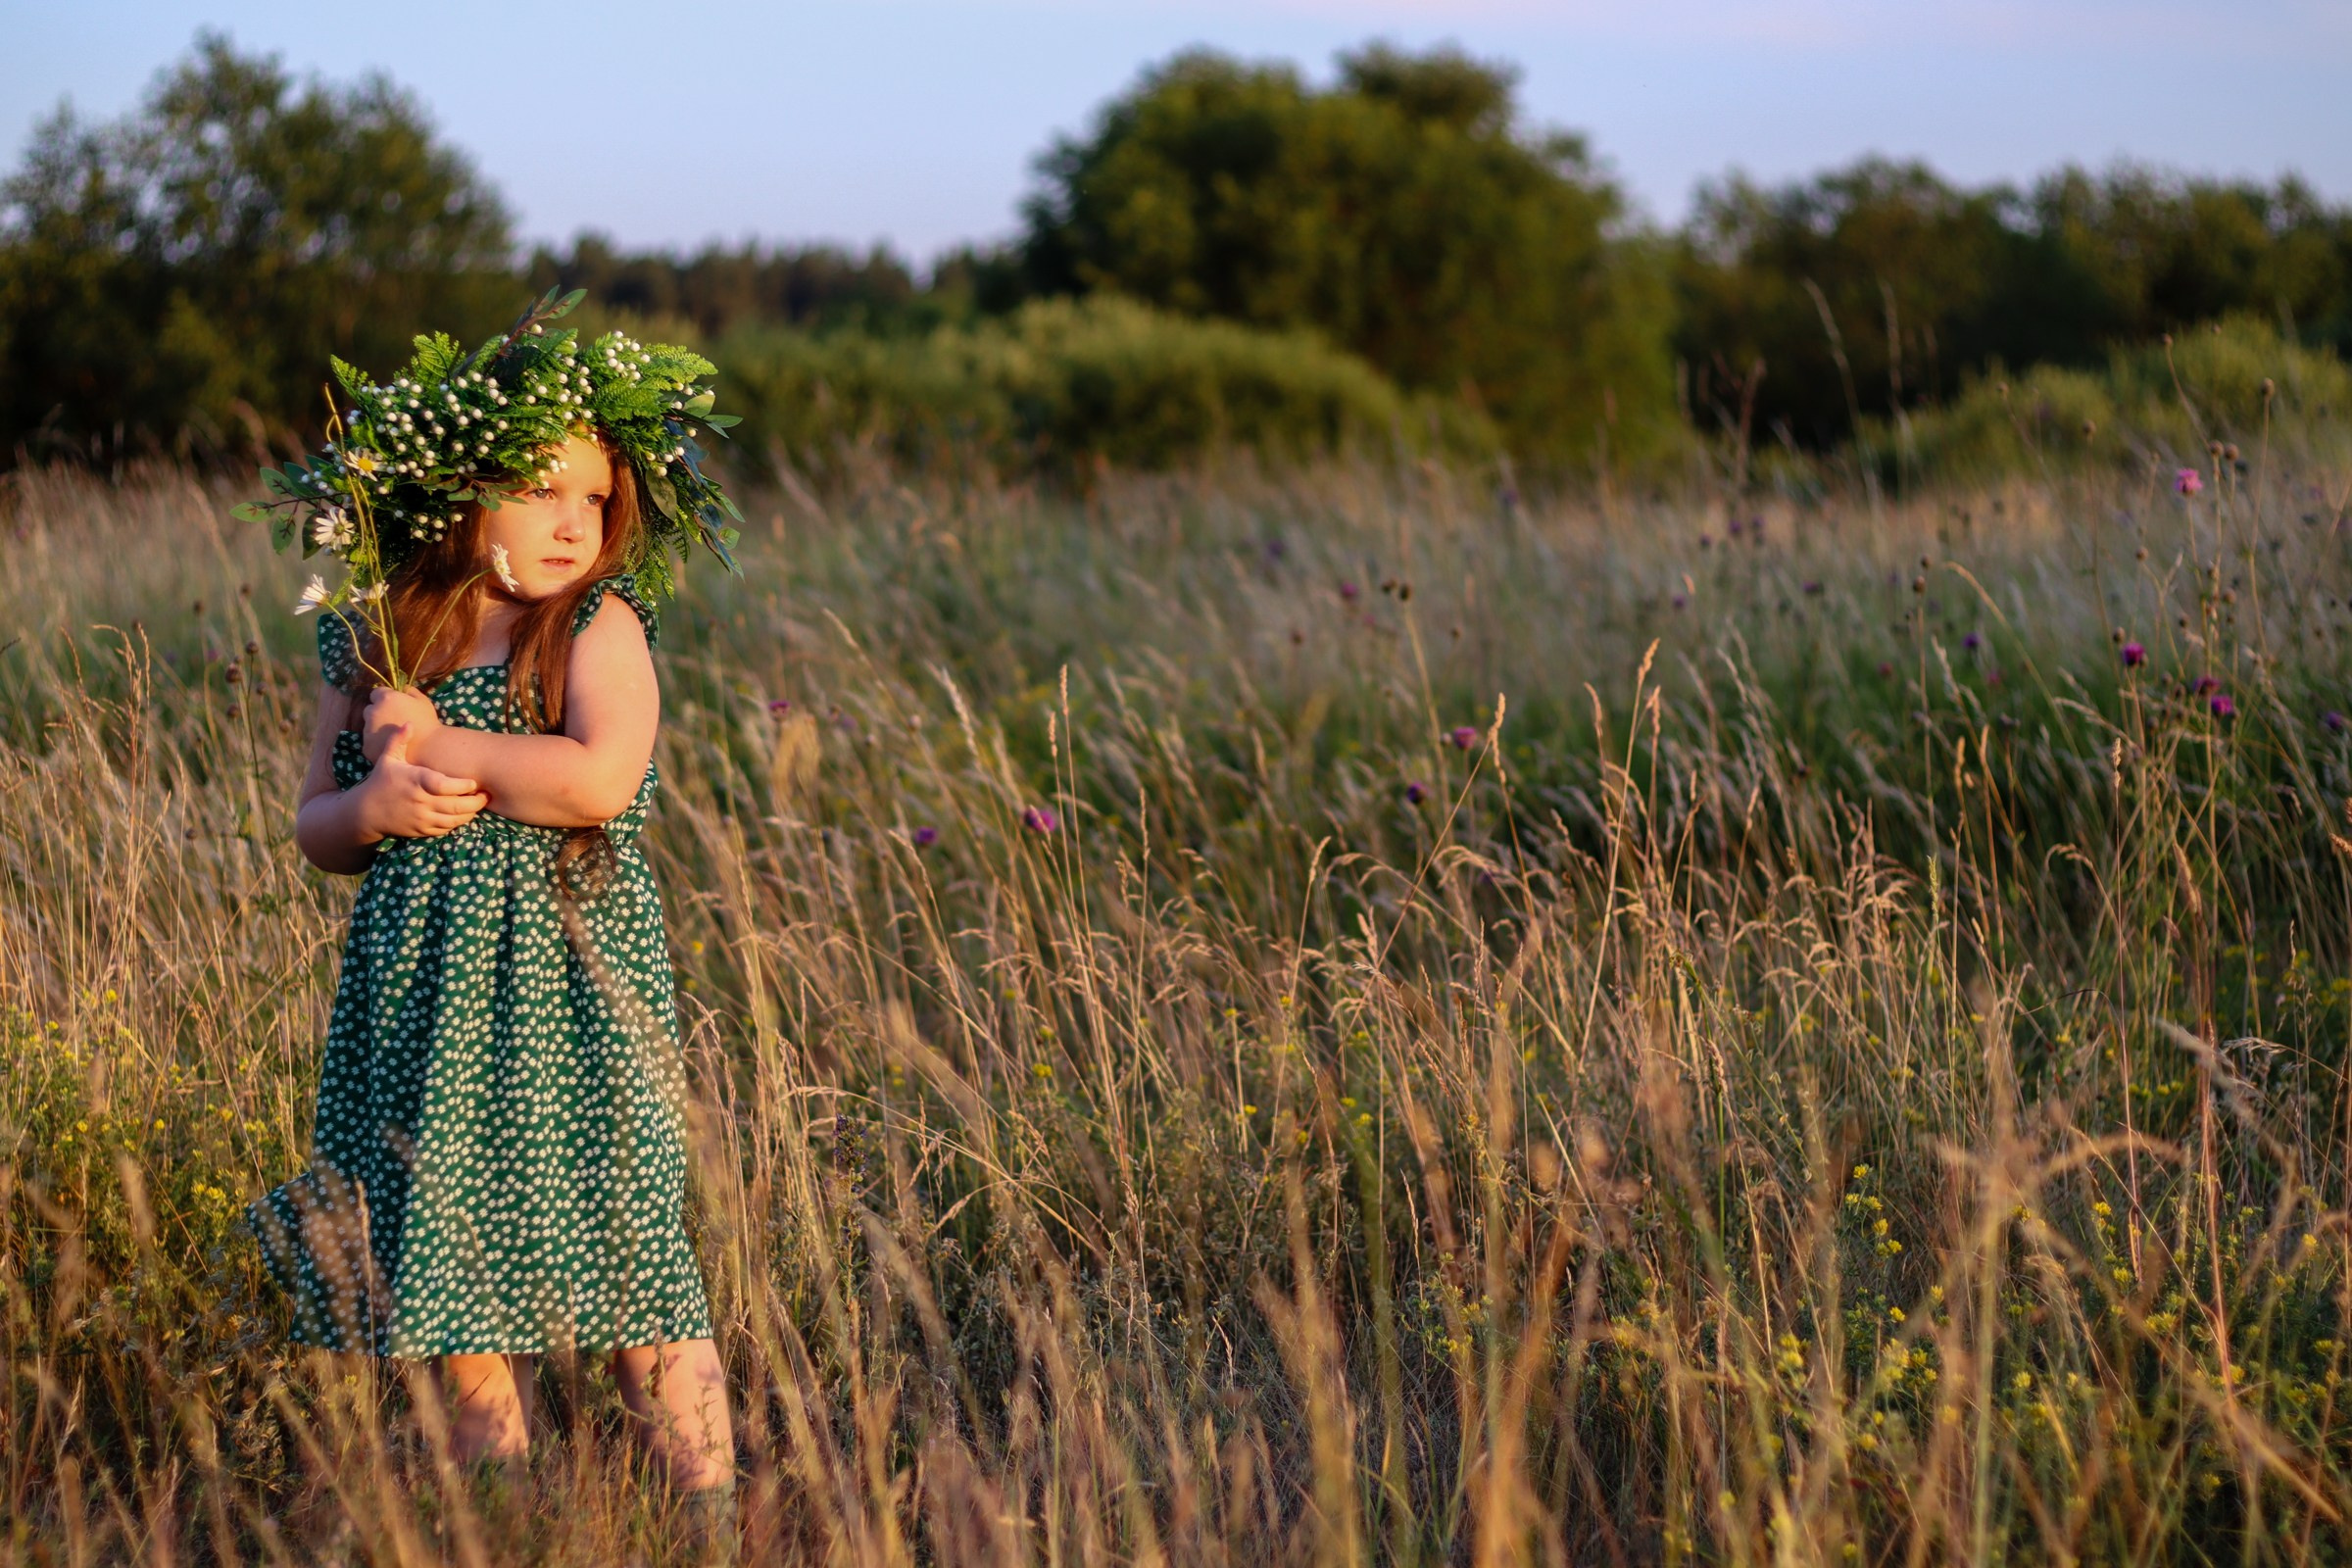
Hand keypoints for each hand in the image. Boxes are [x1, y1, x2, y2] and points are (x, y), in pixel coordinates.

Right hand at [356, 725, 489, 839]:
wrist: (366, 812)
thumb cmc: (380, 781)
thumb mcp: (387, 759)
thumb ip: (399, 740)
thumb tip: (409, 722)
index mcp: (415, 781)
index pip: (444, 786)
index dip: (463, 786)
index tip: (474, 783)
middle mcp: (420, 801)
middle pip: (455, 806)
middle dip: (475, 801)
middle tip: (486, 794)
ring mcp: (421, 818)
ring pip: (453, 820)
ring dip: (470, 813)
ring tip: (480, 804)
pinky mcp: (422, 830)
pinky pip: (445, 829)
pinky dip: (458, 823)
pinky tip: (465, 814)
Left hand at [363, 685, 441, 764]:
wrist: (428, 748)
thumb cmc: (427, 722)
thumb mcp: (422, 700)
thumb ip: (408, 690)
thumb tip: (401, 687)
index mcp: (385, 698)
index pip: (376, 693)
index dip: (384, 698)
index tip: (392, 705)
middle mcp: (373, 712)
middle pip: (369, 710)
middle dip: (378, 713)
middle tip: (393, 721)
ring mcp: (368, 730)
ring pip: (368, 727)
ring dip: (377, 729)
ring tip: (393, 735)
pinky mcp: (368, 746)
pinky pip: (369, 742)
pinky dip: (377, 743)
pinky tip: (390, 745)